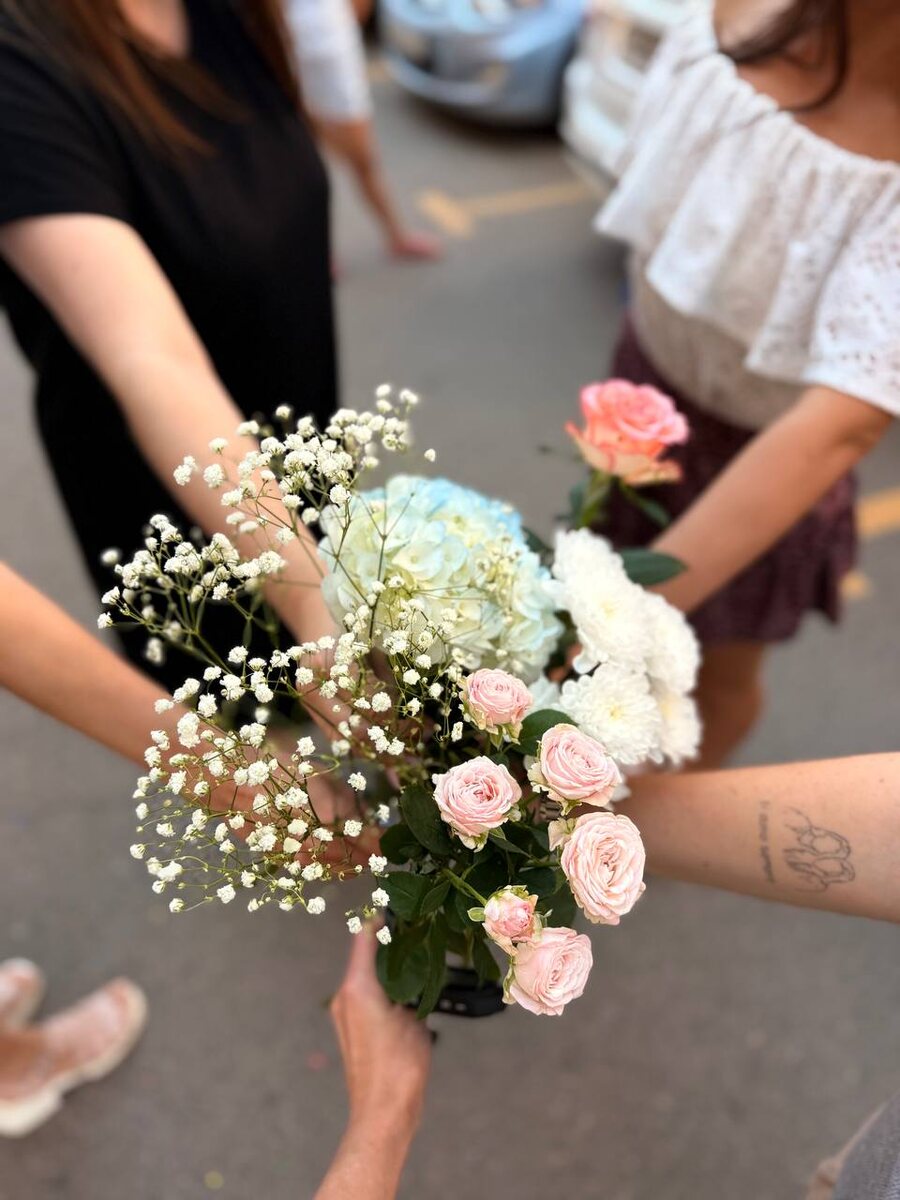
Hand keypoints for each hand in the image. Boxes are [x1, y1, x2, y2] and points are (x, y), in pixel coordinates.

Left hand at [330, 927, 431, 1137]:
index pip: (364, 938)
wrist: (382, 1114)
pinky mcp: (350, 1031)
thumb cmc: (399, 1068)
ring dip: (385, 967)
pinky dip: (381, 988)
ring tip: (415, 960)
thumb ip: (411, 994)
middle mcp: (344, 997)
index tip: (398, 908)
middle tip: (414, 933)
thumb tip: (413, 983)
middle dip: (386, 943)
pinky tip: (406, 992)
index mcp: (358, 987)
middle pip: (362, 956)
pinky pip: (365, 997)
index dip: (380, 919)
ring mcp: (344, 1015)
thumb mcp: (415, 1023)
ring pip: (364, 977)